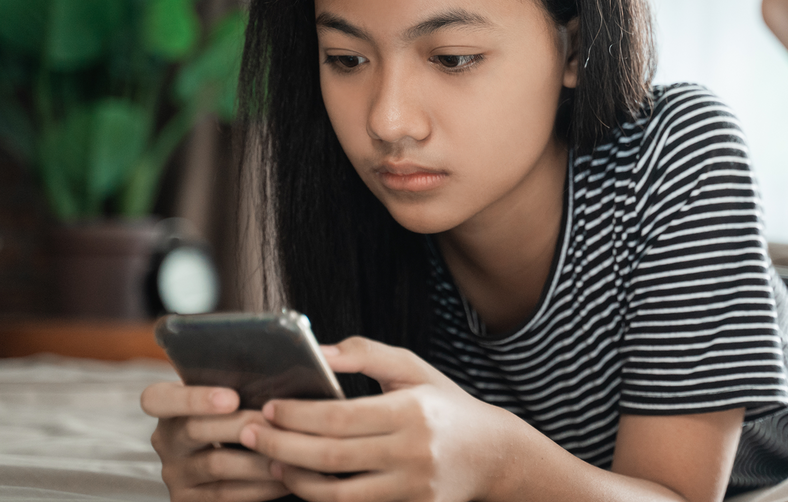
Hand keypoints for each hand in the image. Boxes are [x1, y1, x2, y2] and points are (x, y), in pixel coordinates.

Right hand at [141, 382, 288, 501]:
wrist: (234, 465)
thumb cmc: (237, 418)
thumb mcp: (229, 398)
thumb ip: (242, 385)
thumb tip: (286, 377)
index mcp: (169, 406)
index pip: (157, 399)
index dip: (192, 398)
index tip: (231, 398)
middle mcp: (166, 440)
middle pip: (194, 429)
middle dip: (241, 425)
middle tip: (276, 424)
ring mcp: (174, 472)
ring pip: (216, 464)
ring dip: (257, 460)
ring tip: (288, 453)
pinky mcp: (187, 499)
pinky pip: (225, 494)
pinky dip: (260, 487)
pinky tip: (284, 477)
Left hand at [237, 337, 513, 501]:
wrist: (491, 455)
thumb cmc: (445, 406)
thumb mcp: (414, 369)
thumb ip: (366, 354)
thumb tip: (319, 349)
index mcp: (412, 411)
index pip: (340, 417)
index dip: (296, 416)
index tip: (267, 408)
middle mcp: (413, 453)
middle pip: (331, 457)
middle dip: (281, 445)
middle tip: (247, 433)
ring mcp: (411, 489)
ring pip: (337, 495)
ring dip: (295, 479)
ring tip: (270, 460)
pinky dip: (321, 499)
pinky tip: (302, 481)